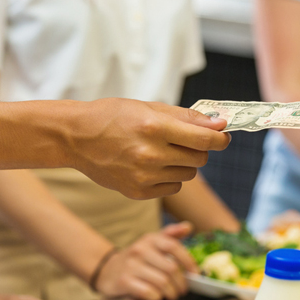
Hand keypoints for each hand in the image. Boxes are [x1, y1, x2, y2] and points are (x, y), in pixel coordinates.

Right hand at [65, 99, 230, 199]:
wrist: (76, 138)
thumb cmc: (114, 117)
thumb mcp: (149, 108)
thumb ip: (186, 117)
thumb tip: (219, 124)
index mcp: (155, 127)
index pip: (204, 139)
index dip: (220, 139)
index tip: (223, 136)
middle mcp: (150, 154)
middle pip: (199, 159)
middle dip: (199, 150)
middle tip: (184, 142)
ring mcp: (144, 176)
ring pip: (188, 175)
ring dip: (183, 164)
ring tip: (162, 153)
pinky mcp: (138, 192)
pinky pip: (172, 188)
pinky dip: (169, 178)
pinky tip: (151, 166)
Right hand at [94, 222, 198, 299]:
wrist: (106, 270)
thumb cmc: (135, 258)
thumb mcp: (151, 243)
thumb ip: (170, 235)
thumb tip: (188, 226)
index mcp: (149, 239)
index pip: (174, 246)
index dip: (188, 261)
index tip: (195, 273)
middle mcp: (140, 250)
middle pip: (171, 268)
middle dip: (181, 283)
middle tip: (182, 289)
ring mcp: (131, 266)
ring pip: (162, 282)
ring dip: (171, 292)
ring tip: (171, 294)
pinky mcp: (124, 281)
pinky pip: (149, 292)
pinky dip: (157, 297)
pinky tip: (156, 296)